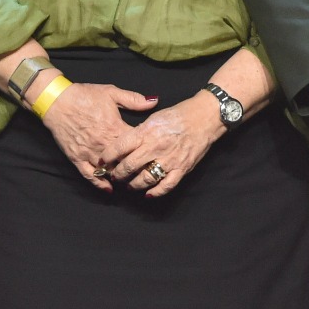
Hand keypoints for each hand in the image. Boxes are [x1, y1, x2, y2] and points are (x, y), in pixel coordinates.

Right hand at [39, 80, 157, 190]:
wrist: (57, 101)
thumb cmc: (84, 95)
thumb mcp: (112, 92)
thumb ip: (134, 100)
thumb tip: (154, 101)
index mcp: (115, 128)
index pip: (137, 145)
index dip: (146, 150)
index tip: (153, 153)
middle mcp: (103, 144)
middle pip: (125, 162)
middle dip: (135, 167)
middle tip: (146, 171)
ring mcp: (89, 153)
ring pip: (109, 171)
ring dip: (120, 176)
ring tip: (131, 180)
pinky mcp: (76, 158)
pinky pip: (89, 175)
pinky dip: (99, 183)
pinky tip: (108, 189)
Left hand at [100, 94, 224, 197]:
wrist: (205, 117)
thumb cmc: (179, 114)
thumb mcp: (154, 117)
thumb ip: (139, 132)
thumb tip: (125, 144)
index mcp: (146, 132)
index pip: (119, 147)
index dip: (107, 156)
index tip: (103, 161)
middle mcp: (155, 147)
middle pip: (128, 166)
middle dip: (117, 174)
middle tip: (114, 176)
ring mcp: (169, 159)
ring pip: (144, 179)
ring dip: (133, 185)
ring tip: (129, 185)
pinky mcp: (181, 168)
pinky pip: (165, 186)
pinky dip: (155, 192)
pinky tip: (148, 194)